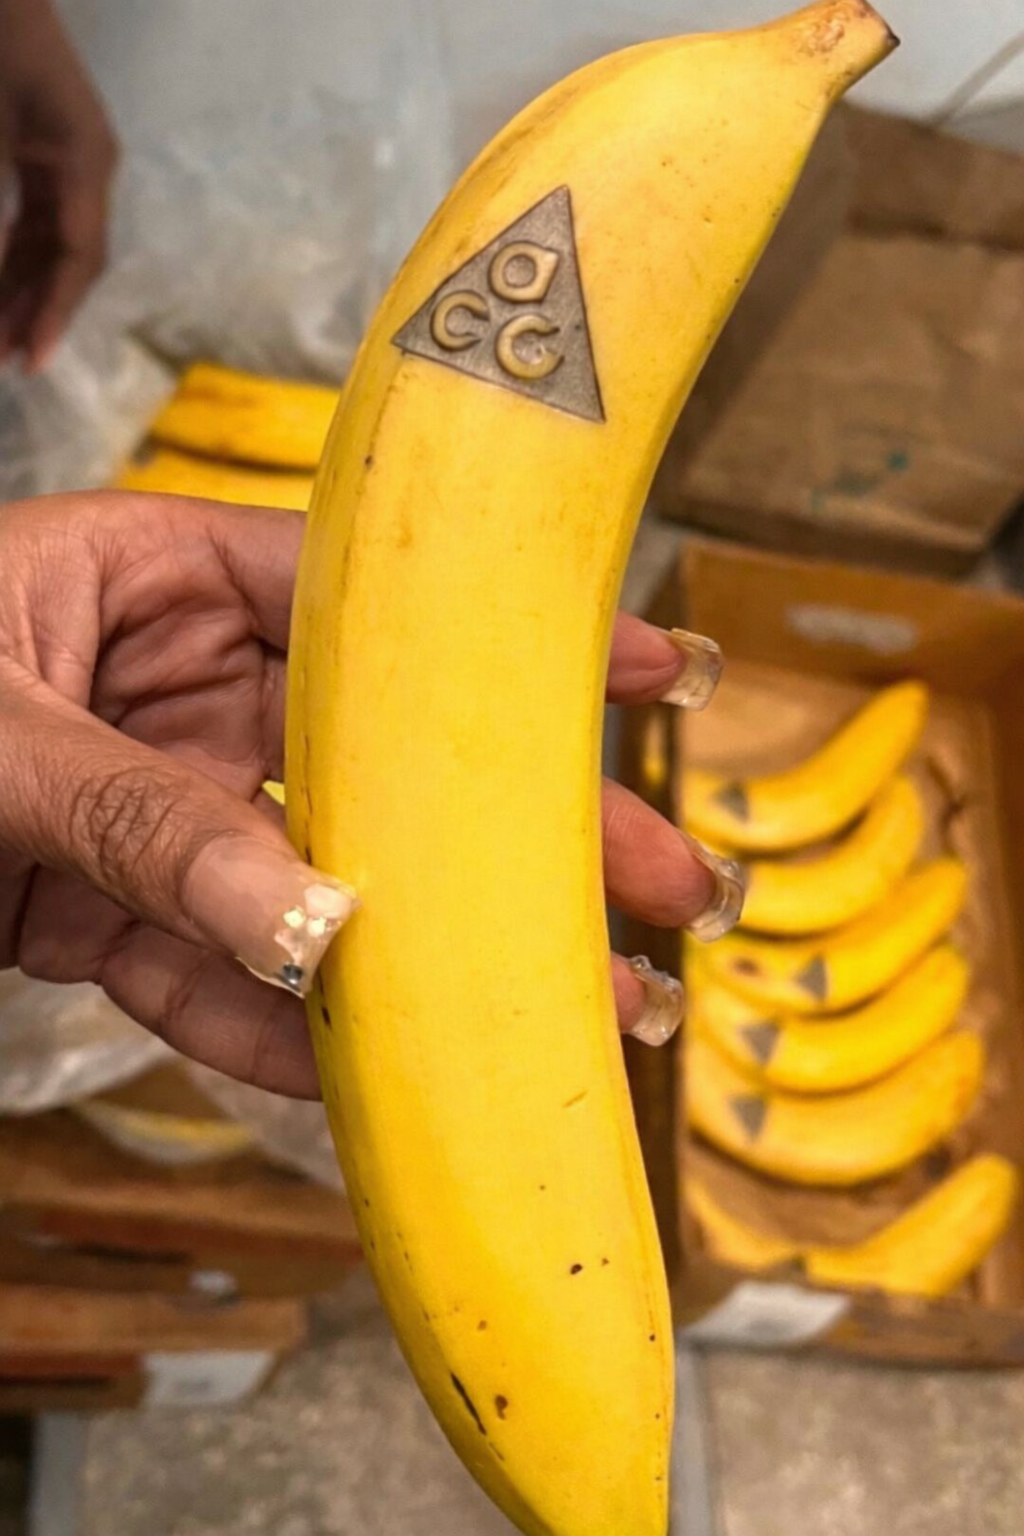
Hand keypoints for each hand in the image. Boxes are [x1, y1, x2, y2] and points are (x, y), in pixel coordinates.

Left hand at [0, 0, 117, 369]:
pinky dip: (12, 247)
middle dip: (33, 309)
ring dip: (20, 285)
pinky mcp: (39, 141)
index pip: (77, 258)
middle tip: (4, 360)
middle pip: (68, 257)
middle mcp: (88, 165)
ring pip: (49, 238)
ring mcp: (66, 152)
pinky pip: (32, 211)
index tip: (27, 363)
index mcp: (87, 163)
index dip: (51, 315)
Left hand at [0, 492, 731, 1096]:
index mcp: (151, 580)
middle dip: (524, 829)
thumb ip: (142, 816)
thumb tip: (312, 913)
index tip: (644, 661)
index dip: (509, 639)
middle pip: (381, 763)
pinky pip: (214, 977)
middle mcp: (169, 691)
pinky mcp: (103, 917)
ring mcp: (145, 812)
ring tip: (575, 1005)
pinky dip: (282, 1032)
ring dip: (432, 954)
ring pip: (315, 884)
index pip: (366, 604)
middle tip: (667, 883)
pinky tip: (385, 1075)